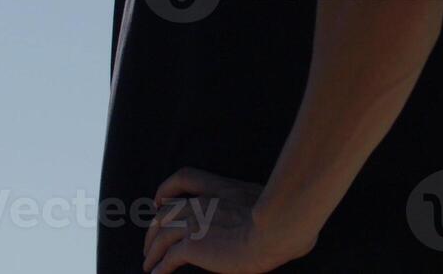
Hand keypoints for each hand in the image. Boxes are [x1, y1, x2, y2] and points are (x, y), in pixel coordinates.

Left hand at [142, 167, 316, 272]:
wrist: (278, 227)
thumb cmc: (287, 217)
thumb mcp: (273, 203)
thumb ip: (268, 209)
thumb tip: (294, 229)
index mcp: (222, 189)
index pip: (185, 178)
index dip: (168, 188)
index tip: (160, 200)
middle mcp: (204, 203)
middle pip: (165, 210)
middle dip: (153, 226)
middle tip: (150, 241)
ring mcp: (196, 223)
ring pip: (161, 234)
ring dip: (151, 249)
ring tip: (148, 263)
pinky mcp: (193, 245)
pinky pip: (168, 257)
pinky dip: (159, 267)